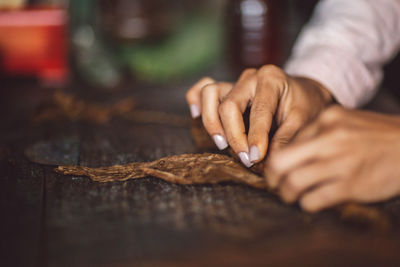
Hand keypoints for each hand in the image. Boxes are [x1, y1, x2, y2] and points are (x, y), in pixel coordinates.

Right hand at [186, 65, 332, 166]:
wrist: (303, 93)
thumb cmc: (305, 106)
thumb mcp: (304, 121)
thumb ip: (286, 138)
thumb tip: (268, 161)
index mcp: (271, 79)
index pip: (257, 111)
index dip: (255, 138)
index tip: (256, 159)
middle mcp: (249, 77)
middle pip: (228, 105)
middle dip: (234, 136)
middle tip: (245, 158)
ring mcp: (234, 82)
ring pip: (209, 93)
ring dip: (211, 122)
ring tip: (222, 143)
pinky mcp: (225, 89)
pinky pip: (201, 89)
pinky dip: (195, 101)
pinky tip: (197, 116)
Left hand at [267, 106, 399, 212]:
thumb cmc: (378, 137)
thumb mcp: (347, 123)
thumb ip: (319, 135)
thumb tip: (291, 154)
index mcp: (327, 120)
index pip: (287, 143)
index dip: (276, 160)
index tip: (276, 171)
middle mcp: (331, 138)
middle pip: (280, 162)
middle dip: (272, 178)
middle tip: (275, 185)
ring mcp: (341, 162)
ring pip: (293, 182)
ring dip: (286, 194)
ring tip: (289, 196)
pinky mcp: (352, 185)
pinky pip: (314, 199)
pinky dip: (306, 203)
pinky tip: (311, 202)